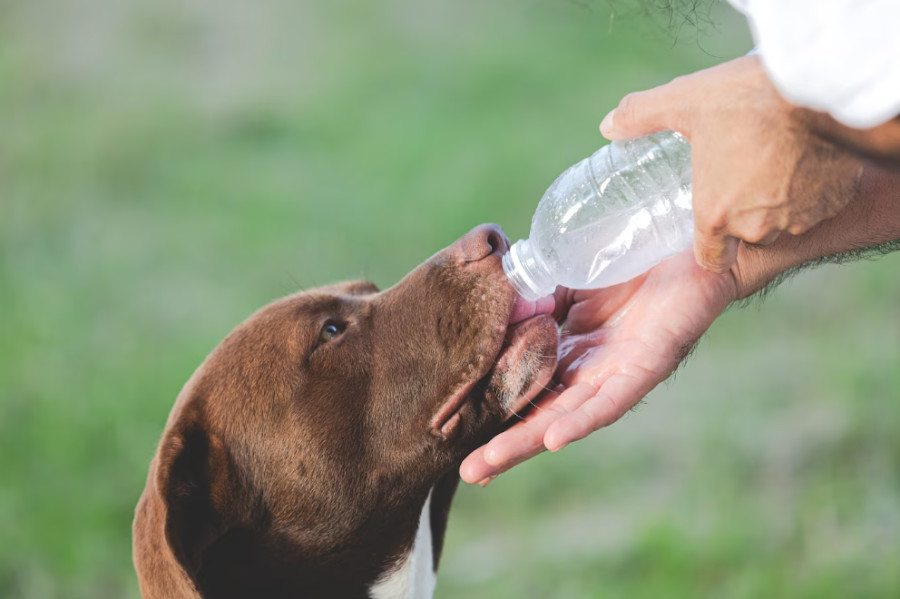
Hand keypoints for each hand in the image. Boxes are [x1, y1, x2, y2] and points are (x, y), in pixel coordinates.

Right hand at [460, 250, 736, 484]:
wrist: (689, 239)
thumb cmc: (632, 259)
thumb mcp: (569, 277)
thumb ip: (536, 295)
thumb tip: (493, 308)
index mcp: (570, 352)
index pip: (524, 388)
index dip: (494, 410)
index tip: (455, 433)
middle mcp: (590, 371)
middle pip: (541, 415)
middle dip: (504, 444)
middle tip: (467, 473)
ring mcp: (616, 372)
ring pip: (568, 416)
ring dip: (529, 441)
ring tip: (491, 463)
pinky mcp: (646, 365)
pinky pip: (611, 400)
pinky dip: (582, 419)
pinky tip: (555, 439)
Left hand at [600, 55, 862, 273]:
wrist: (824, 88)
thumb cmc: (749, 100)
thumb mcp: (686, 101)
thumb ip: (641, 116)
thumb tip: (607, 126)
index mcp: (716, 215)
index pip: (711, 258)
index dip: (709, 241)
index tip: (710, 216)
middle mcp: (758, 227)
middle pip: (746, 235)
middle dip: (743, 211)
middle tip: (739, 173)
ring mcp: (799, 217)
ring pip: (783, 220)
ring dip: (777, 200)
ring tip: (770, 161)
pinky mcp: (833, 201)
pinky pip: (818, 204)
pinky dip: (811, 188)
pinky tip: (803, 157)